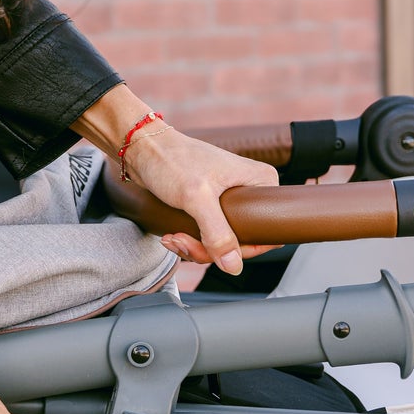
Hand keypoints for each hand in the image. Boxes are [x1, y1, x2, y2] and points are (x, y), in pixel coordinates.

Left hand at [123, 123, 280, 276]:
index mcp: (260, 182)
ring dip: (195, 247)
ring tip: (173, 238)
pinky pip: (208, 234)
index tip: (215, 251)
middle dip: (210, 249)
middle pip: (243, 240)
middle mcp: (249, 190)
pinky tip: (172, 235)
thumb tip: (234, 265)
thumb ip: (217, 233)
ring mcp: (230, 199)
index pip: (269, 231)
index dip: (244, 249)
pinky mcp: (211, 204)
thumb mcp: (197, 198)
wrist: (144, 148)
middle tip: (183, 242)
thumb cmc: (172, 160)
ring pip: (222, 241)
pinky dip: (190, 240)